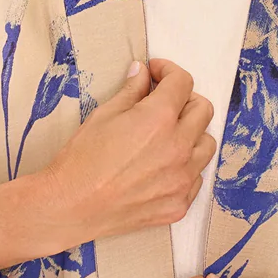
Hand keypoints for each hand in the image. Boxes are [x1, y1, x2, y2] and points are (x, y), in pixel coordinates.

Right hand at [37, 57, 215, 247]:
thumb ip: (130, 91)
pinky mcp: (179, 204)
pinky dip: (185, 167)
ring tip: (167, 137)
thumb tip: (142, 72)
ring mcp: (183, 179)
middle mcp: (179, 148)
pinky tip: (162, 167)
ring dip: (191, 134)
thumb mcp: (103, 115)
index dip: (168, 71)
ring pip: (206, 145)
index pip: (182, 82)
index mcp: (159, 119)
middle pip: (203, 110)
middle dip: (184, 99)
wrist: (71, 207)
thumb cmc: (81, 159)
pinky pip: (196, 178)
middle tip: (163, 103)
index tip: (156, 74)